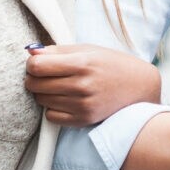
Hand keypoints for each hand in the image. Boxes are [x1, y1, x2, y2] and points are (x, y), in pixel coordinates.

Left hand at [25, 43, 160, 126]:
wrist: (139, 86)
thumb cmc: (111, 63)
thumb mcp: (86, 49)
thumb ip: (57, 51)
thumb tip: (30, 51)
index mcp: (82, 63)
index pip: (38, 66)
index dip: (31, 63)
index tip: (36, 62)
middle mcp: (82, 85)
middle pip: (36, 84)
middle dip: (33, 78)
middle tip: (42, 74)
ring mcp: (83, 105)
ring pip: (41, 100)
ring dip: (42, 92)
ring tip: (55, 85)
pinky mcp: (84, 120)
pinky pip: (51, 117)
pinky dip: (51, 108)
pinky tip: (62, 99)